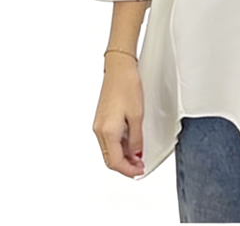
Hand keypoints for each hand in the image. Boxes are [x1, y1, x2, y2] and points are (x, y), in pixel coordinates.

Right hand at [92, 54, 144, 176]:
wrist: (119, 68)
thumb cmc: (127, 85)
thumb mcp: (137, 115)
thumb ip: (136, 139)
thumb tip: (136, 154)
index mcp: (107, 131)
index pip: (115, 162)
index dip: (128, 170)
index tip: (139, 171)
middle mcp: (99, 130)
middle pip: (110, 159)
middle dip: (125, 166)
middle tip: (140, 166)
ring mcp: (99, 125)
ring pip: (109, 150)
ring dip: (123, 156)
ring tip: (138, 156)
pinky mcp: (102, 119)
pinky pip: (109, 140)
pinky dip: (120, 145)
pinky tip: (131, 143)